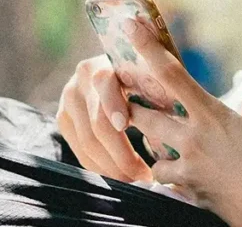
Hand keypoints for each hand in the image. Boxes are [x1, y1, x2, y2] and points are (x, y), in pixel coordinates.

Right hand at [56, 54, 152, 182]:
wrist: (125, 70)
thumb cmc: (151, 75)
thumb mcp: (156, 73)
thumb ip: (164, 83)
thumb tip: (177, 106)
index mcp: (107, 61)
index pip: (105, 84)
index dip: (114, 106)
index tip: (126, 127)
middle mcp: (82, 78)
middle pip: (96, 123)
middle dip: (120, 154)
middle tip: (143, 175)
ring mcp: (69, 99)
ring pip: (87, 143)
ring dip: (112, 167)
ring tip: (135, 179)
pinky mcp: (64, 119)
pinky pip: (80, 151)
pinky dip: (100, 167)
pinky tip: (120, 176)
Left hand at [122, 16, 241, 226]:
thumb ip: (226, 126)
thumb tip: (218, 129)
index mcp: (214, 113)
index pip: (171, 74)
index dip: (146, 48)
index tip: (131, 26)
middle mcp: (195, 137)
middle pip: (144, 115)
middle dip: (133, 109)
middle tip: (128, 102)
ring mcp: (189, 167)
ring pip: (151, 152)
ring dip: (154, 148)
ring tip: (167, 148)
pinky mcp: (190, 192)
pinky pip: (167, 182)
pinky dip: (171, 179)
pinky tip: (184, 180)